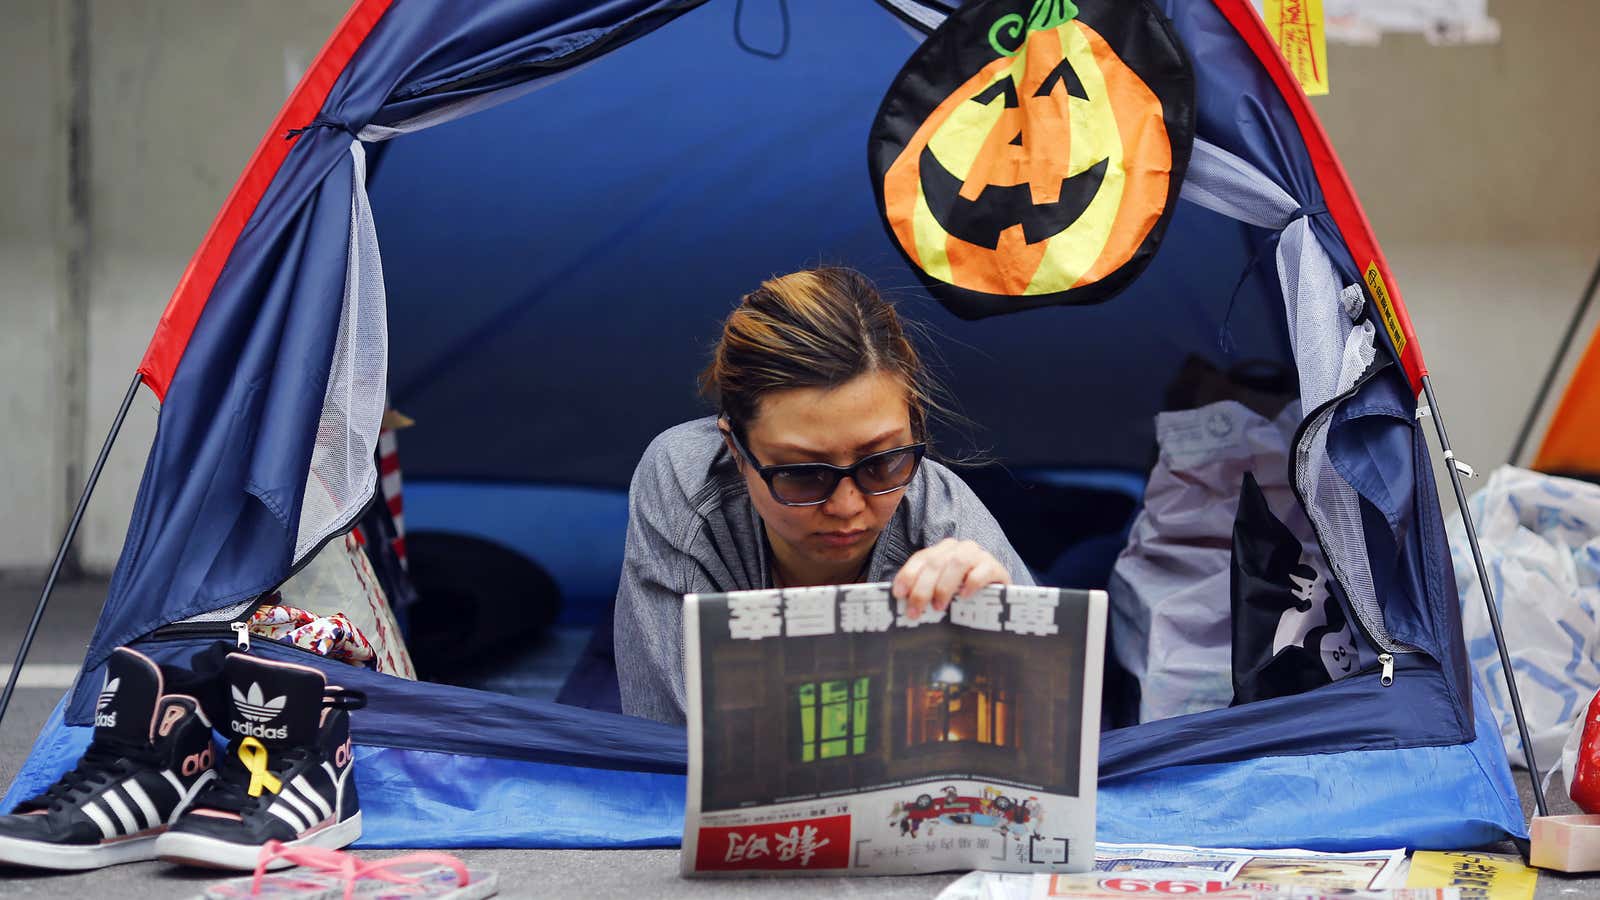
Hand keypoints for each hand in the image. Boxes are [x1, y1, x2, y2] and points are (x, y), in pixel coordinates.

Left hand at [891, 538, 1011, 619]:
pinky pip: (981, 571)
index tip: (898, 594)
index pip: (921, 558)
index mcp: (941, 551)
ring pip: (957, 562)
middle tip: (915, 612)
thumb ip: (925, 591)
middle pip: (935, 563)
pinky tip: (964, 598)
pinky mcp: (995, 567)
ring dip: (944, 586)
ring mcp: (978, 555)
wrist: (998, 598)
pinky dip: (970, 584)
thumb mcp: (941, 591)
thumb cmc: (963, 596)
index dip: (907, 575)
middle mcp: (958, 548)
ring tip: (939, 607)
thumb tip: (901, 603)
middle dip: (922, 589)